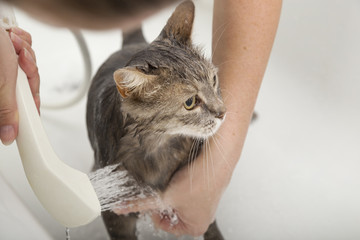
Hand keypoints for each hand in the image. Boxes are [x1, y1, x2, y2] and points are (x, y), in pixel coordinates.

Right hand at [0, 27, 39, 144]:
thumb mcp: (2, 81)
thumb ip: (6, 109)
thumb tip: (8, 136)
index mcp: (1, 95)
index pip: (20, 111)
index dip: (31, 110)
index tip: (38, 129)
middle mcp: (2, 83)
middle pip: (29, 88)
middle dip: (29, 74)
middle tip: (20, 63)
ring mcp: (6, 69)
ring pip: (30, 70)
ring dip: (26, 56)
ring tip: (14, 47)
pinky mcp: (11, 54)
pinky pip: (27, 54)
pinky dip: (25, 44)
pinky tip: (14, 39)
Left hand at [114, 149, 226, 236]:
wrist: (216, 160)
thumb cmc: (199, 182)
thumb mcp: (165, 197)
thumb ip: (142, 204)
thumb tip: (121, 208)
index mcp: (195, 227)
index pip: (164, 225)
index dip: (155, 212)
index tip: (155, 200)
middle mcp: (202, 217)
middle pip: (171, 213)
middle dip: (164, 201)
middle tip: (165, 189)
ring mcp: (205, 203)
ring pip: (178, 200)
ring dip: (172, 191)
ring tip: (175, 181)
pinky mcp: (206, 190)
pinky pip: (187, 190)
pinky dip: (181, 184)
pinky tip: (182, 175)